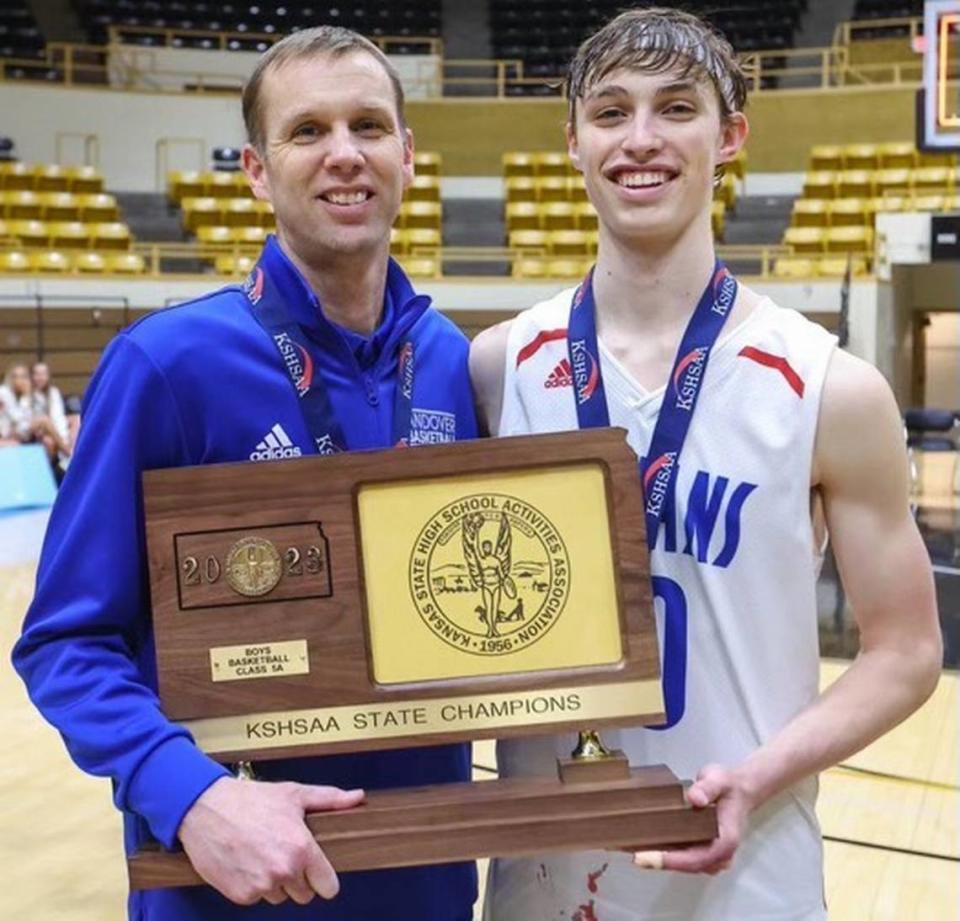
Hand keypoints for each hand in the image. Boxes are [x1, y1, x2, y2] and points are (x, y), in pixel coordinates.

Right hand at [178, 776, 364, 904]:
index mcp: (301, 849)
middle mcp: (283, 871)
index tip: (317, 871)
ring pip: (280, 896)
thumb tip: (358, 797)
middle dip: (299, 878)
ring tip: (263, 853)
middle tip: (284, 852)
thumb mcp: (294, 794)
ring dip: (275, 882)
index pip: (329, 887)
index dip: (324, 879)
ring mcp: (261, 886)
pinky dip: (253, 885)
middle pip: (305, 894)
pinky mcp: (240, 895)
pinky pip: (256, 898)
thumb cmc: (251, 799)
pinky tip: (247, 861)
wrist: (205, 808)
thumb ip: (330, 799)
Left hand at [633, 764, 754, 875]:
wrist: (738, 791)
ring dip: (659, 859)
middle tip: (633, 853)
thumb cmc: (728, 785)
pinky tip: (644, 844)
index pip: (697, 858)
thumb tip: (695, 798)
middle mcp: (719, 855)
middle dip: (659, 861)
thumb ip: (707, 787)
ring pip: (683, 864)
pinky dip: (664, 853)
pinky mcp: (702, 852)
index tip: (646, 857)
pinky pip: (683, 857)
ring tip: (632, 849)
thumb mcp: (719, 779)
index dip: (671, 861)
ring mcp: (711, 856)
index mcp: (726, 841)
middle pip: (687, 865)